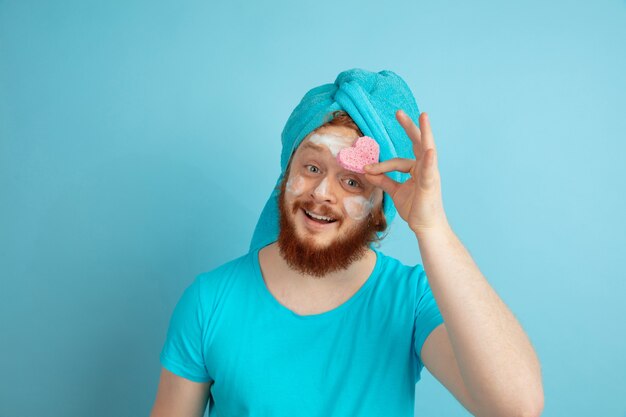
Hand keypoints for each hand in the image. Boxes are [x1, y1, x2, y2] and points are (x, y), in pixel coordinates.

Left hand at [364, 110, 449, 235]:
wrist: (426, 227)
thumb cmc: (415, 209)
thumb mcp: (395, 191)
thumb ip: (383, 180)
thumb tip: (367, 171)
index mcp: (417, 169)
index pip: (396, 162)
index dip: (381, 165)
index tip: (366, 169)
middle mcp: (426, 168)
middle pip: (418, 142)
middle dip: (410, 127)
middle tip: (398, 112)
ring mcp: (430, 174)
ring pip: (426, 149)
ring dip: (425, 132)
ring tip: (423, 116)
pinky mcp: (431, 183)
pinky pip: (429, 169)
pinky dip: (429, 160)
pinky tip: (429, 150)